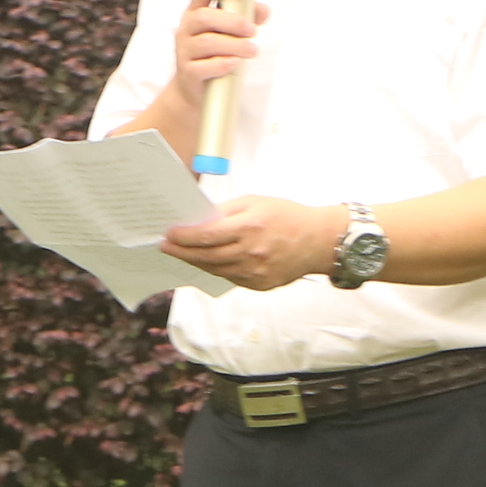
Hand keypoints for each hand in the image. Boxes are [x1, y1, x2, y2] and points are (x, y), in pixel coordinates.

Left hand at [161, 196, 349, 292]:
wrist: (319, 241)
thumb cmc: (287, 215)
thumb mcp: (256, 202)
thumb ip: (227, 211)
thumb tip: (199, 221)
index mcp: (249, 227)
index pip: (206, 236)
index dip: (183, 237)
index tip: (168, 234)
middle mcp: (251, 252)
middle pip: (206, 256)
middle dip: (182, 252)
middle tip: (166, 247)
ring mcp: (255, 272)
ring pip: (215, 270)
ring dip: (195, 262)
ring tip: (183, 254)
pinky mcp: (260, 285)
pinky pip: (230, 278)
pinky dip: (216, 269)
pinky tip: (207, 262)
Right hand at [172, 0, 265, 95]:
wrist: (195, 88)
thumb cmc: (214, 53)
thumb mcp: (230, 32)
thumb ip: (247, 18)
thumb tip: (264, 10)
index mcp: (196, 11)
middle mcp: (187, 28)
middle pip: (204, 17)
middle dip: (233, 22)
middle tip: (252, 30)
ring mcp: (184, 51)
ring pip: (206, 42)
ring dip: (233, 45)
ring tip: (252, 50)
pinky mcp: (188, 73)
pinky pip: (202, 67)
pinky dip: (221, 64)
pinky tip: (235, 63)